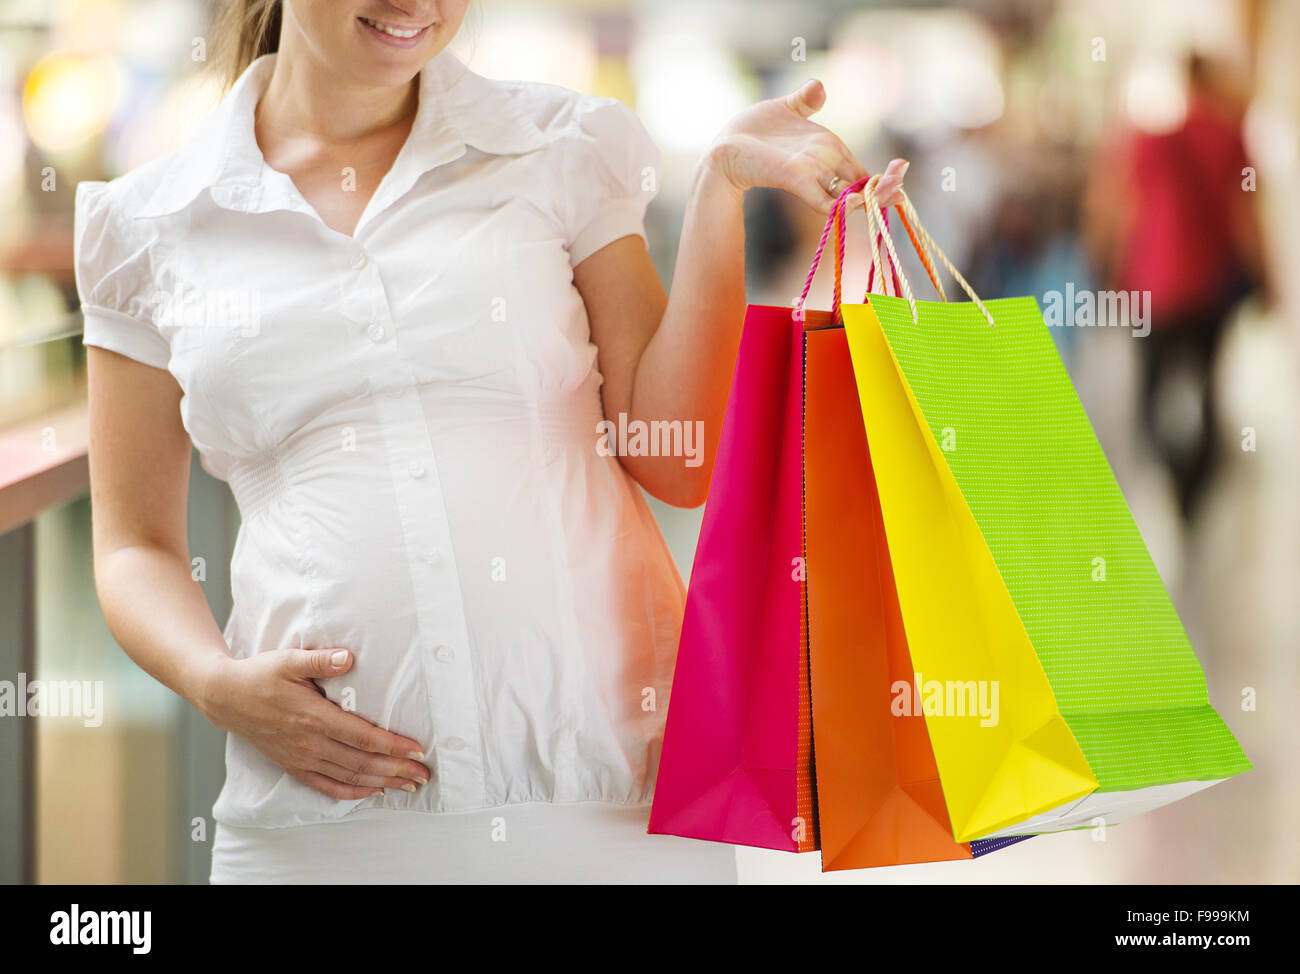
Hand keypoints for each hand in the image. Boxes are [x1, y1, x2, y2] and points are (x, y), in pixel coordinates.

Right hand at [197, 647, 430, 799]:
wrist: (225, 698)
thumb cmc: (260, 676)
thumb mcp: (289, 661)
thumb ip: (321, 660)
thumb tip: (349, 657)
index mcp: (314, 718)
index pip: (363, 737)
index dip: (393, 745)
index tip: (417, 749)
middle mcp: (310, 744)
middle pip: (362, 762)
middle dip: (397, 769)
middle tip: (423, 773)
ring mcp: (301, 758)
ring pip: (349, 777)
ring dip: (382, 782)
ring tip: (408, 785)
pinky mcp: (293, 766)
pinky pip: (326, 786)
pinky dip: (352, 792)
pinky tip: (372, 792)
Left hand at [706, 79, 908, 213]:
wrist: (725, 146)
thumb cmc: (753, 130)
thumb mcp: (787, 109)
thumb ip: (807, 100)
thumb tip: (819, 86)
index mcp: (829, 151)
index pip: (863, 173)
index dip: (882, 178)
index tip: (901, 171)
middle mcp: (825, 167)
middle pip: (864, 186)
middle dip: (887, 188)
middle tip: (903, 184)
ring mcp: (813, 176)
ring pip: (851, 196)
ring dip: (875, 197)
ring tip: (897, 192)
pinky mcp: (797, 180)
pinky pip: (828, 201)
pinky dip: (846, 204)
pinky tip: (862, 200)